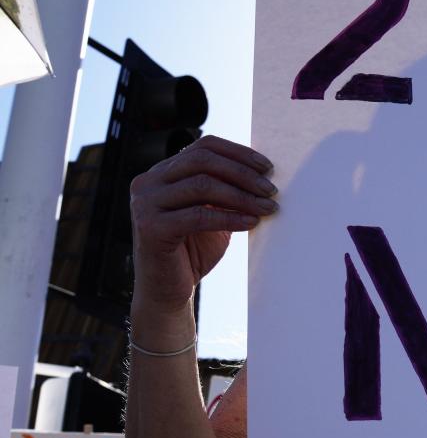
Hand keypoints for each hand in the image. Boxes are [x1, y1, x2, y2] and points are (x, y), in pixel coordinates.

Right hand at [129, 136, 276, 316]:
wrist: (168, 290)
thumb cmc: (193, 251)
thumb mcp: (212, 213)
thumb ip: (226, 191)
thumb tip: (264, 174)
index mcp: (163, 173)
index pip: (204, 147)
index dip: (239, 153)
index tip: (268, 168)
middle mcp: (148, 182)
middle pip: (203, 161)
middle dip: (243, 173)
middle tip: (271, 190)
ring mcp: (145, 204)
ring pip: (202, 186)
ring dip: (242, 196)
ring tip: (267, 207)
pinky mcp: (151, 228)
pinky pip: (198, 216)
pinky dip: (230, 217)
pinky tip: (251, 223)